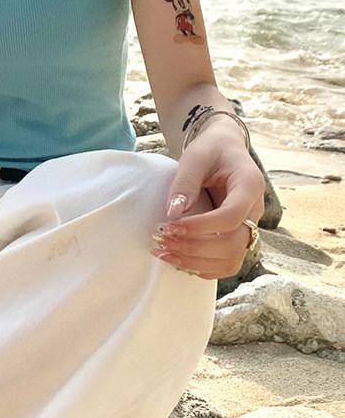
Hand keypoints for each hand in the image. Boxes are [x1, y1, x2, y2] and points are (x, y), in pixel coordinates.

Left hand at [151, 123, 265, 279]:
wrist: (223, 150)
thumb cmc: (211, 150)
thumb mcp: (195, 156)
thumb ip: (185, 181)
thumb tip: (174, 213)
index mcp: (249, 186)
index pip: (233, 216)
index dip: (202, 227)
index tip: (171, 226)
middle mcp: (254, 211)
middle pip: (234, 244)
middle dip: (196, 247)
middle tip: (163, 240)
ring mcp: (248, 227)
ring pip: (231, 259)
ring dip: (196, 262)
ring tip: (164, 252)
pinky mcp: (237, 237)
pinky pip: (226, 264)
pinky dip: (202, 267)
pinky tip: (177, 259)